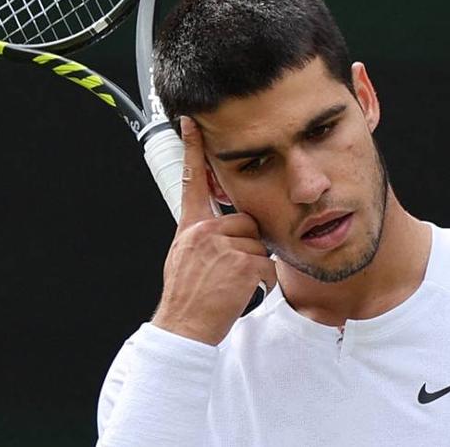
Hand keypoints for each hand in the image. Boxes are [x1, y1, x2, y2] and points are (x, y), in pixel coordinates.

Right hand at [151, 116, 275, 344]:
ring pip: (258, 245)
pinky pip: (266, 266)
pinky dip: (260, 283)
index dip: (193, 149)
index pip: (192, 180)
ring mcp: (222, 246)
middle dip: (246, 245)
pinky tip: (240, 293)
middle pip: (246, 221)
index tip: (192, 121)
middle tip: (227, 271)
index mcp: (190, 227)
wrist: (184, 329)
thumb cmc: (188, 297)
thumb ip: (204, 236)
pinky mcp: (241, 263)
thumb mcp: (185, 257)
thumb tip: (224, 229)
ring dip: (253, 266)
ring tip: (230, 284)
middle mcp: (203, 231)